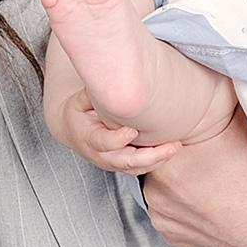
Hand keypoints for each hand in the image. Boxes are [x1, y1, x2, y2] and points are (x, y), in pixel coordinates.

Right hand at [51, 88, 182, 175]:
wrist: (71, 130)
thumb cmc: (79, 112)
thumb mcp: (80, 100)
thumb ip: (94, 93)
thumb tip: (111, 78)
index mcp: (88, 138)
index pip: (104, 143)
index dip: (118, 139)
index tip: (133, 130)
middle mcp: (100, 155)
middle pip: (125, 161)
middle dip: (150, 155)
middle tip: (171, 145)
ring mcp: (111, 162)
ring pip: (135, 168)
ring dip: (157, 159)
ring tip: (175, 146)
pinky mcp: (120, 165)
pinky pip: (139, 169)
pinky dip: (155, 162)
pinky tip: (170, 150)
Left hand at [142, 108, 246, 246]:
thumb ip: (222, 103)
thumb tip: (216, 75)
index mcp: (173, 160)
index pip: (151, 132)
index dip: (168, 124)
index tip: (183, 123)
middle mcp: (160, 192)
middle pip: (156, 157)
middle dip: (176, 151)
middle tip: (202, 149)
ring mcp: (165, 218)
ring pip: (161, 184)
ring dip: (177, 177)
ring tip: (209, 174)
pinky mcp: (172, 237)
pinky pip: (168, 209)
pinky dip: (182, 201)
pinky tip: (208, 196)